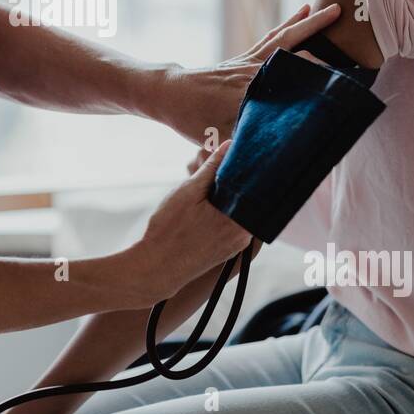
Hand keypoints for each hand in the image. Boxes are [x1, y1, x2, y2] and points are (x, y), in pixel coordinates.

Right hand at [130, 141, 253, 304]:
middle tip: (219, 166)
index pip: (256, 185)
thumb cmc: (169, 230)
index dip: (249, 166)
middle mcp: (245, 234)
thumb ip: (212, 168)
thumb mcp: (188, 191)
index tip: (240, 152)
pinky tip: (206, 206)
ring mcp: (238, 244)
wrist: (156, 268)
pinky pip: (234, 224)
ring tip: (207, 186)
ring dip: (228, 196)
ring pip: (241, 211)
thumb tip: (230, 145)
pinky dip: (224, 212)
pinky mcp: (228, 250)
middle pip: (250, 199)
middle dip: (236, 181)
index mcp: (240, 219)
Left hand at [159, 2, 341, 151]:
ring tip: (335, 10)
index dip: (317, 95)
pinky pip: (273, 37)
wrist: (169, 94)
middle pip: (297, 59)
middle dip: (326, 58)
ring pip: (286, 39)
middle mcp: (255, 72)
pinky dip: (291, 23)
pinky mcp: (246, 55)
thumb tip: (266, 163)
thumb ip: (242, 148)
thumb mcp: (216, 139)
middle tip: (356, 55)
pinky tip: (304, 10)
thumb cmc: (191, 120)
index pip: (291, 93)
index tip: (343, 96)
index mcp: (251, 94)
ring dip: (311, 25)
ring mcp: (251, 60)